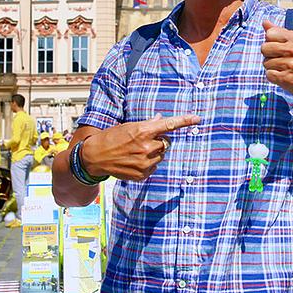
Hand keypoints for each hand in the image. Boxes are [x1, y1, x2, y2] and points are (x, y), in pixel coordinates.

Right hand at [83, 113, 200, 180]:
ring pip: (161, 155)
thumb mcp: (128, 126)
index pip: (168, 125)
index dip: (184, 121)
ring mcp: (146, 162)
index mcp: (143, 131)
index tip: (197, 118)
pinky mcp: (143, 174)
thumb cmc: (111, 138)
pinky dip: (148, 164)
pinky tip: (134, 161)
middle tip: (143, 140)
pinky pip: (154, 167)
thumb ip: (147, 124)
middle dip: (159, 140)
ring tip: (135, 152)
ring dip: (153, 153)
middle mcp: (147, 147)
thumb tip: (160, 119)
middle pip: (166, 142)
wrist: (95, 157)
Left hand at [261, 19, 292, 101]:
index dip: (271, 41)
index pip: (270, 33)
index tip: (279, 46)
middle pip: (264, 48)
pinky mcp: (287, 78)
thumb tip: (265, 22)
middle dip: (269, 54)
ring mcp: (291, 64)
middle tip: (280, 58)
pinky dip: (273, 76)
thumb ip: (279, 31)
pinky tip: (283, 75)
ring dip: (272, 67)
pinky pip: (269, 74)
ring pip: (265, 62)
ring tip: (283, 67)